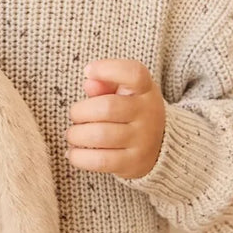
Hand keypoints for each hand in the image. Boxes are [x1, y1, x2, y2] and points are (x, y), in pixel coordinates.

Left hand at [66, 59, 165, 179]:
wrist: (159, 147)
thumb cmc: (131, 112)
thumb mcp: (124, 92)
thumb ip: (105, 84)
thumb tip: (89, 82)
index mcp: (146, 90)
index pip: (134, 73)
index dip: (107, 69)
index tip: (88, 70)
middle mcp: (148, 113)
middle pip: (106, 107)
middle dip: (79, 111)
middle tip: (74, 115)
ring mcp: (143, 140)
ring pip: (100, 135)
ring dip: (76, 135)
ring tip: (73, 135)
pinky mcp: (133, 163)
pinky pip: (100, 161)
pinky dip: (79, 157)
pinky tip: (73, 153)